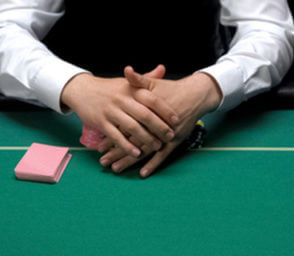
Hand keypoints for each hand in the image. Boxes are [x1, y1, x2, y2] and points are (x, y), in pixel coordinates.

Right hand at [61, 65, 179, 158]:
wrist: (82, 90)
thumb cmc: (109, 88)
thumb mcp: (126, 82)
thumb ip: (145, 79)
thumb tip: (162, 69)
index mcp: (130, 89)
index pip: (152, 99)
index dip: (165, 110)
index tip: (176, 120)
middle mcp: (121, 99)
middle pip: (144, 115)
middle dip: (159, 127)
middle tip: (170, 136)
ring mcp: (110, 111)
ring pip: (131, 127)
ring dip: (146, 138)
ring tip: (157, 146)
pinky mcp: (100, 122)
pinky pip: (116, 136)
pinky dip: (127, 146)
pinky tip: (136, 153)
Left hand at [98, 70, 220, 176]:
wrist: (195, 95)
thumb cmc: (172, 89)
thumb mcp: (153, 83)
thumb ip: (137, 79)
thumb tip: (126, 70)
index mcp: (144, 112)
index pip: (123, 126)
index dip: (111, 136)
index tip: (98, 145)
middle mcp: (153, 125)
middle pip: (131, 140)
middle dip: (116, 152)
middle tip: (102, 161)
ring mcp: (164, 134)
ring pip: (143, 150)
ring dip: (129, 160)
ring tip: (116, 168)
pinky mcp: (174, 140)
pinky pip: (163, 155)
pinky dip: (153, 164)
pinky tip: (143, 173)